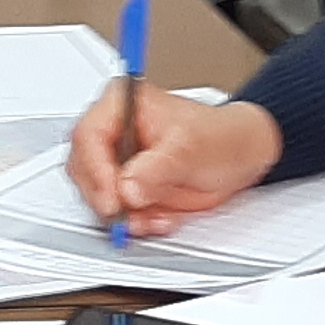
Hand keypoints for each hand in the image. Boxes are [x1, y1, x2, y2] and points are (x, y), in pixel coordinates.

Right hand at [67, 91, 281, 234]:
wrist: (240, 157)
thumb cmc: (220, 137)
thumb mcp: (190, 148)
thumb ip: (157, 168)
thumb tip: (127, 187)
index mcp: (122, 103)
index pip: (89, 136)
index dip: (96, 171)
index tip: (113, 199)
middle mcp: (114, 130)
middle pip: (84, 168)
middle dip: (107, 197)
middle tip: (128, 216)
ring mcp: (118, 160)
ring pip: (97, 193)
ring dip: (124, 214)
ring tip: (154, 217)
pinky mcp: (126, 185)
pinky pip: (117, 210)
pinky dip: (136, 221)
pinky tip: (159, 218)